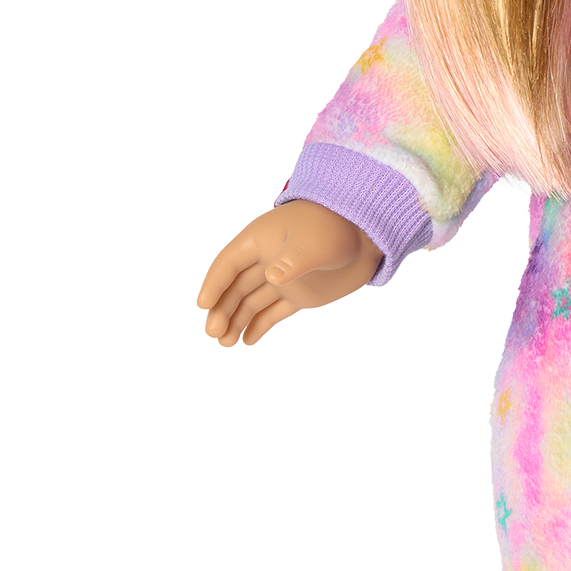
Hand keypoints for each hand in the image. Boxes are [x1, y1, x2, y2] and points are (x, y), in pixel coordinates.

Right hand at [196, 199, 381, 347]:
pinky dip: (260, 324)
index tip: (204, 305)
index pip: (229, 263)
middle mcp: (267, 261)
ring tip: (225, 343)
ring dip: (237, 321)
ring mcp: (283, 279)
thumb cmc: (335, 227)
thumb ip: (293, 259)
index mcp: (261, 240)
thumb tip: (272, 277)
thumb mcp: (314, 241)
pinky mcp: (300, 294)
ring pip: (251, 302)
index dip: (215, 283)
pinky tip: (247, 340)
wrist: (367, 235)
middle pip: (236, 287)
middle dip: (222, 310)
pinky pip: (273, 311)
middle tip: (214, 333)